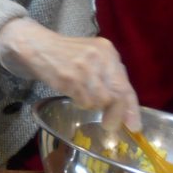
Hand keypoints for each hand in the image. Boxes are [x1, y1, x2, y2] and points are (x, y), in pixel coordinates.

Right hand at [0, 18, 141, 131]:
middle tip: (111, 125)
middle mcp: (100, 58)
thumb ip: (108, 75)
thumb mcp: (92, 57)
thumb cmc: (65, 54)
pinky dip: (81, 104)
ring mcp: (85, 68)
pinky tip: (74, 96)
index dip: (131, 108)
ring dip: (94, 107)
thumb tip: (124, 106)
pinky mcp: (70, 78)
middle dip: (117, 114)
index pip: (126, 84)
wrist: (37, 46)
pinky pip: (85, 102)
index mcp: (108, 51)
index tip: (134, 126)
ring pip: (102, 101)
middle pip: (118, 95)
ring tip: (83, 100)